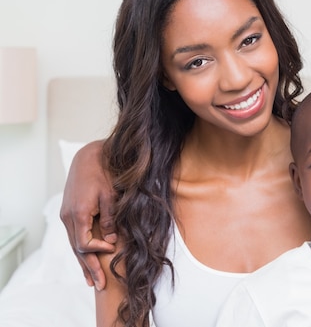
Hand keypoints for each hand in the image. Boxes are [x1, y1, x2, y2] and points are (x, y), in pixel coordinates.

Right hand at [60, 140, 116, 290]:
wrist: (89, 157)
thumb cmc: (103, 173)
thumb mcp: (111, 196)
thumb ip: (110, 220)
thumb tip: (110, 241)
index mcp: (79, 214)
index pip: (85, 244)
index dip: (98, 251)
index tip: (112, 250)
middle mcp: (68, 218)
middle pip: (77, 249)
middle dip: (88, 268)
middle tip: (98, 285)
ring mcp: (66, 216)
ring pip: (74, 244)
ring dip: (83, 262)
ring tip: (90, 280)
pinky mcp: (69, 213)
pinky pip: (74, 236)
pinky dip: (80, 249)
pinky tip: (85, 259)